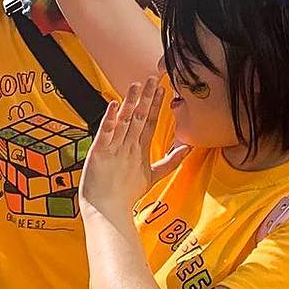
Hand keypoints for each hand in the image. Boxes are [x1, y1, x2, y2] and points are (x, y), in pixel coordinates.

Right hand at [80, 77, 187, 216]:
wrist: (107, 210)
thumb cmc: (126, 193)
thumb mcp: (153, 174)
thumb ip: (171, 161)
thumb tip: (189, 148)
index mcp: (136, 147)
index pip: (148, 121)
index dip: (155, 105)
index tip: (162, 90)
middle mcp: (125, 143)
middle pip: (137, 116)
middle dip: (145, 97)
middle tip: (152, 78)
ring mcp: (112, 146)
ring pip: (123, 120)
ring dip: (129, 102)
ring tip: (136, 85)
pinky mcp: (99, 153)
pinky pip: (105, 133)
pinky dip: (110, 119)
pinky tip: (114, 105)